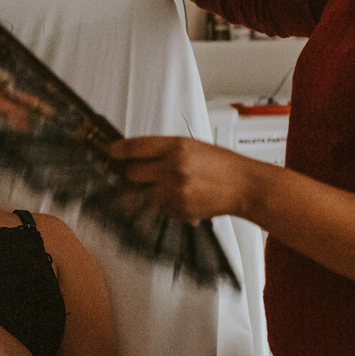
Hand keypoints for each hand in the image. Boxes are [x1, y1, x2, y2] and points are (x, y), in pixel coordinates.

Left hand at [108, 135, 262, 223]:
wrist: (244, 185)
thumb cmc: (220, 164)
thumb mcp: (191, 146)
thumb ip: (163, 150)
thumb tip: (135, 155)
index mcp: (176, 146)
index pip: (136, 147)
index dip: (118, 150)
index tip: (110, 152)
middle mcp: (173, 167)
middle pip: (132, 174)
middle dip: (132, 174)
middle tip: (139, 174)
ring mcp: (175, 190)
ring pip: (143, 193)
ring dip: (149, 191)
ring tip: (167, 186)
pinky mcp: (179, 209)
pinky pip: (158, 208)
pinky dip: (163, 204)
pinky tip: (180, 196)